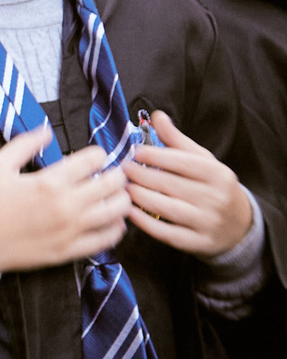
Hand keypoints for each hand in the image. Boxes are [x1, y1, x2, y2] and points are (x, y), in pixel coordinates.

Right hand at [0, 127, 127, 272]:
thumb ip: (24, 144)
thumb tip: (47, 131)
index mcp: (50, 182)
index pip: (94, 159)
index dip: (97, 154)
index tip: (93, 157)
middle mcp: (66, 205)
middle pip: (113, 183)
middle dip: (115, 174)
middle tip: (109, 174)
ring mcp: (71, 230)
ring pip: (117, 211)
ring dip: (120, 200)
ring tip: (112, 197)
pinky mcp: (71, 250)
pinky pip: (108, 238)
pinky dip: (115, 227)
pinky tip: (109, 221)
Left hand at [128, 111, 255, 260]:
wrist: (238, 225)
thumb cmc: (213, 187)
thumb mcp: (203, 162)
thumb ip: (178, 141)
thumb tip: (157, 116)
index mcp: (218, 174)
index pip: (182, 162)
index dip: (155, 156)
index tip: (134, 151)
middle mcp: (215, 198)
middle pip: (170, 184)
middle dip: (140, 175)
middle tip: (120, 170)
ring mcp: (207, 222)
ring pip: (166, 208)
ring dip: (139, 197)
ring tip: (122, 188)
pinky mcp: (197, 242)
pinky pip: (166, 232)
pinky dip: (145, 223)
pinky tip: (129, 212)